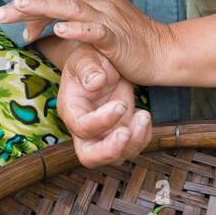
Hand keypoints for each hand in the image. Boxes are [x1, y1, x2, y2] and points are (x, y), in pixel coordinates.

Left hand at [0, 0, 172, 86]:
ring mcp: (109, 17)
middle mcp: (100, 1)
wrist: (165, 52)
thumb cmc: (130, 44)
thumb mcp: (98, 30)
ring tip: (20, 7)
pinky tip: (59, 29)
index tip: (9, 20)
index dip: (30, 8)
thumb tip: (44, 31)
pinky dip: (76, 28)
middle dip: (26, 5)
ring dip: (43, 8)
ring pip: (71, 8)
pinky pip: (94, 29)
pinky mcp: (117, 36)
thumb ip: (74, 25)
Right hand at [57, 43, 152, 168]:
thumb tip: (95, 82)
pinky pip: (132, 148)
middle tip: (126, 132)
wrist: (106, 63)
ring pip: (115, 158)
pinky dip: (143, 137)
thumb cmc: (92, 58)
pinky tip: (144, 116)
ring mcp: (103, 134)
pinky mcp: (119, 134)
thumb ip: (88, 68)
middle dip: (110, 150)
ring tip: (143, 116)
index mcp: (71, 109)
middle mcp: (84, 128)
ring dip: (133, 142)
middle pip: (89, 157)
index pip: (81, 127)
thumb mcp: (87, 56)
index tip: (120, 104)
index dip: (101, 121)